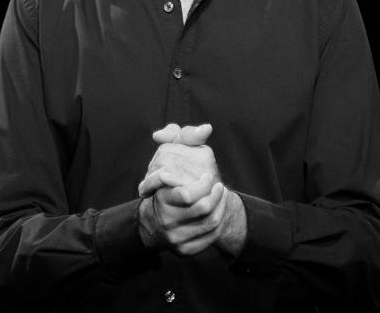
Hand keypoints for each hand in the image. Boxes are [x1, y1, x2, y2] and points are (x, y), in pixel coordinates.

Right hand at [137, 123, 245, 255]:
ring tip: (222, 195)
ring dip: (221, 206)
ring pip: (210, 223)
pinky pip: (210, 238)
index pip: (187, 195)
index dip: (204, 184)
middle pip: (203, 209)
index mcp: (160, 197)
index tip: (210, 176)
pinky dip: (219, 223)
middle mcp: (165, 220)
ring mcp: (175, 237)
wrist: (158, 218)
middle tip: (219, 186)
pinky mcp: (185, 250)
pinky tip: (218, 211)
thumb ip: (185, 136)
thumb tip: (206, 129)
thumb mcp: (171, 152)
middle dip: (216, 195)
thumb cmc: (168, 179)